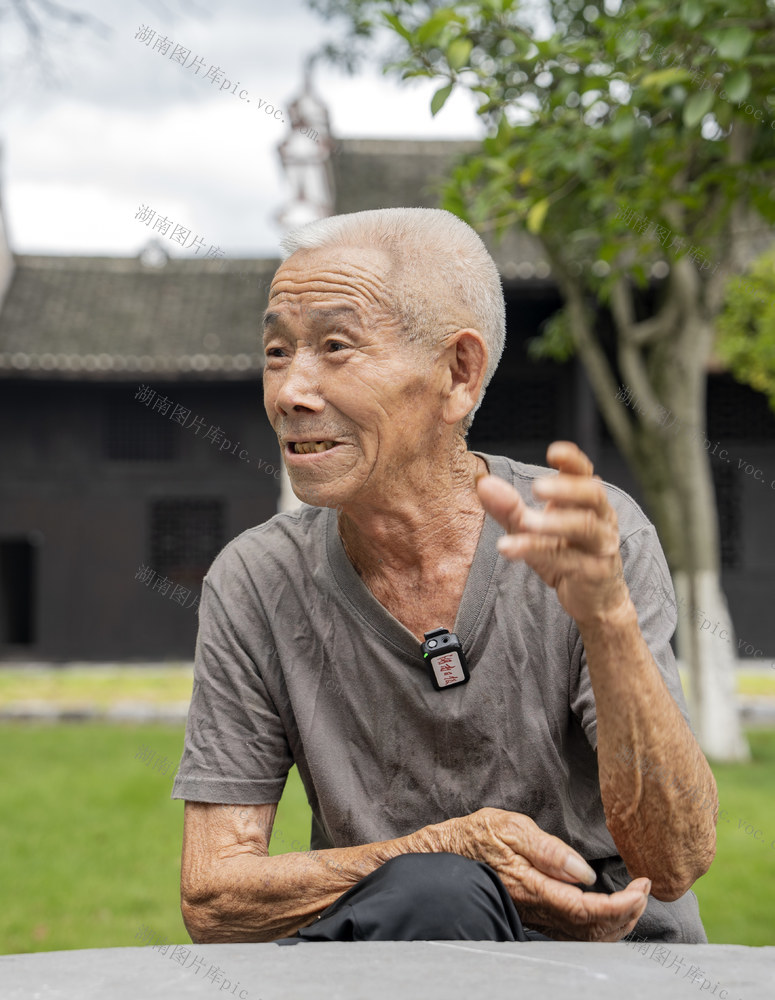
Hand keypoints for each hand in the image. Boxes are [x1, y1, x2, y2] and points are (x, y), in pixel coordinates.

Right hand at [434, 807, 649, 941]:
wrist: (446, 853)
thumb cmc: (477, 835)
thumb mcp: (510, 827)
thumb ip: (548, 850)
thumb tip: (585, 873)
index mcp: (533, 887)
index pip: (587, 909)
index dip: (621, 904)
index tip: (642, 887)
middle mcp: (537, 909)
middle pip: (592, 929)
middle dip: (626, 914)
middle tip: (645, 889)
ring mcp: (536, 916)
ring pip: (585, 935)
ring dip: (616, 921)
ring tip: (634, 899)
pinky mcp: (534, 914)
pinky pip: (574, 932)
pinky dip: (600, 925)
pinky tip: (609, 909)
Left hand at [476, 440, 630, 626]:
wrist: (594, 599)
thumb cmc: (564, 555)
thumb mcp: (532, 529)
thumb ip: (508, 507)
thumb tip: (482, 482)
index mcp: (587, 500)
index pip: (584, 472)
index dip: (572, 460)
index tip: (553, 451)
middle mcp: (601, 518)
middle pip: (593, 494)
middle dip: (566, 488)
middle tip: (536, 487)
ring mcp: (601, 545)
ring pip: (585, 527)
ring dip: (553, 522)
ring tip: (525, 522)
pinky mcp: (595, 571)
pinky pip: (568, 559)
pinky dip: (537, 551)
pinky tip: (510, 547)